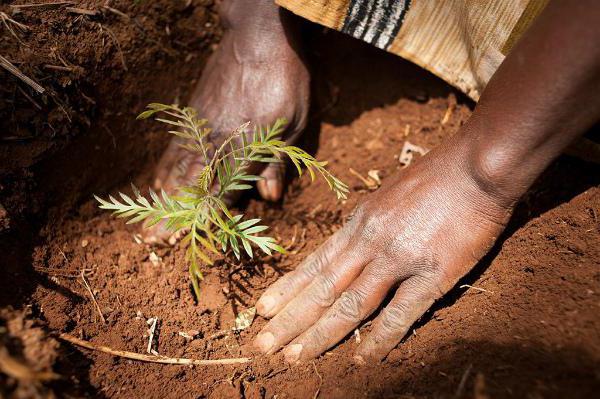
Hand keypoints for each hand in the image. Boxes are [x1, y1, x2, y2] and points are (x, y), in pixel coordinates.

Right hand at [145, 0, 308, 243]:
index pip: (222, 191)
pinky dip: (165, 168)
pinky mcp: (193, 113)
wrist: (258, 33)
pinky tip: (158, 181)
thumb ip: (276, 160)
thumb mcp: (292, 119)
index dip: (205, 219)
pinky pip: (176, 146)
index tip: (187, 241)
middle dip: (173, 215)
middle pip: (191, 185)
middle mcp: (216, 141)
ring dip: (163, 198)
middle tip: (152, 241)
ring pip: (178, 169)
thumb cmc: (284, 77)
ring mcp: (200, 127)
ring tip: (147, 219)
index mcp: (245, 146)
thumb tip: (269, 197)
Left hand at [253, 135, 512, 362]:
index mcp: (359, 222)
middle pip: (321, 288)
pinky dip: (379, 338)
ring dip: (319, 334)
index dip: (287, 289)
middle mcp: (369, 241)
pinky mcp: (433, 273)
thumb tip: (351, 246)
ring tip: (294, 358)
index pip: (314, 263)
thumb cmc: (436, 175)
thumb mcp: (386, 194)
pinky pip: (401, 313)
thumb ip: (368, 223)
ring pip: (349, 304)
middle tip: (262, 344)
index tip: (261, 310)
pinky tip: (360, 358)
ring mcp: (398, 258)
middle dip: (289, 319)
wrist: (478, 164)